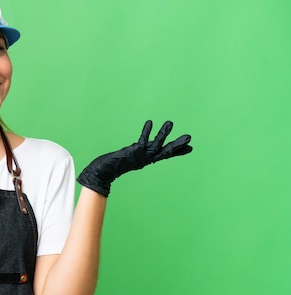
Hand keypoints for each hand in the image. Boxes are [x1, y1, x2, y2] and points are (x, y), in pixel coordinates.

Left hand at [77, 120, 191, 196]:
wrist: (103, 172)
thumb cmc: (115, 165)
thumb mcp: (131, 158)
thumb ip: (139, 153)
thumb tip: (143, 148)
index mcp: (147, 159)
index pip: (165, 155)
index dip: (178, 151)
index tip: (190, 148)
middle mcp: (145, 158)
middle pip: (165, 152)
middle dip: (177, 145)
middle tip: (190, 137)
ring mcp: (140, 156)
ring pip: (156, 145)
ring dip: (163, 133)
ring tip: (170, 122)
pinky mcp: (133, 152)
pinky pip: (142, 140)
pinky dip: (146, 132)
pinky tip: (150, 122)